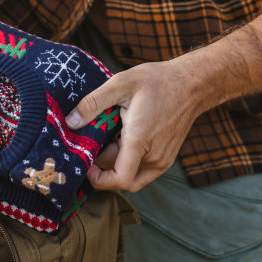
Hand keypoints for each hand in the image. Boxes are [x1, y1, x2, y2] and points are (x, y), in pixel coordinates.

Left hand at [66, 60, 204, 192]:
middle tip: (96, 136)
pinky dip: (129, 161)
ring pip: (130, 173)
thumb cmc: (157, 81)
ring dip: (116, 161)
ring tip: (112, 134)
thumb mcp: (121, 83)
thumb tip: (69, 122)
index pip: (118, 180)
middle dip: (102, 161)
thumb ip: (93, 103)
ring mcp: (162, 161)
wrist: (192, 84)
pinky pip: (142, 171)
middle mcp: (154, 157)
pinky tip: (124, 137)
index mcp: (140, 140)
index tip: (85, 161)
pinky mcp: (166, 160)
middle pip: (119, 174)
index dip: (97, 179)